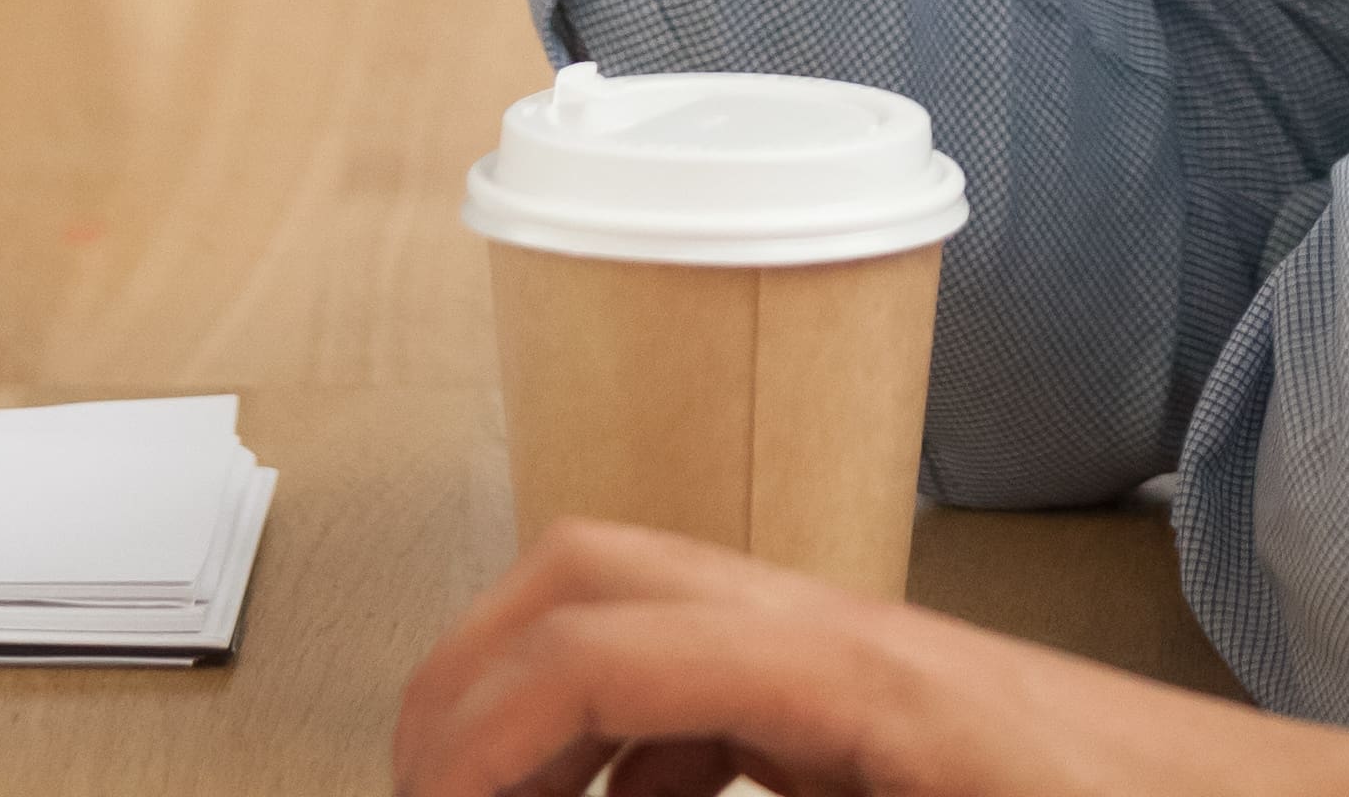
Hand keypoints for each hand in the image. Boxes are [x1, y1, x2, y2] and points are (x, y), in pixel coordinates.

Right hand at [395, 521, 1348, 796]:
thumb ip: (731, 789)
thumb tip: (624, 789)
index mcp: (845, 668)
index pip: (601, 641)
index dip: (475, 735)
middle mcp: (836, 631)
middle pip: (595, 573)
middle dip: (474, 682)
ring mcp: (854, 655)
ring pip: (642, 624)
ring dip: (548, 719)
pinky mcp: (874, 704)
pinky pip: (715, 695)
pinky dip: (637, 761)